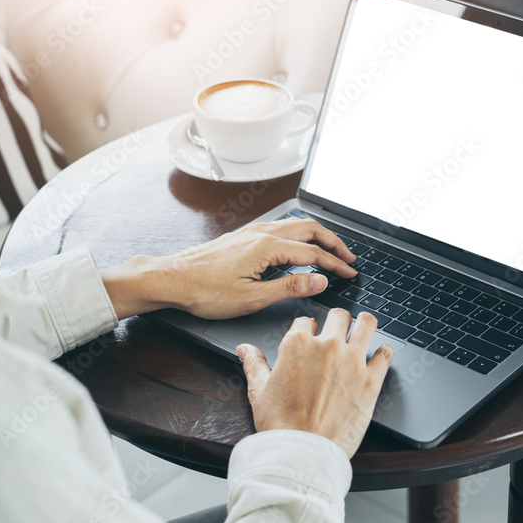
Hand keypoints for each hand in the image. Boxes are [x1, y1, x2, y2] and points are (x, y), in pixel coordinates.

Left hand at [100, 219, 357, 319]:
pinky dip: (299, 233)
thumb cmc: (206, 292)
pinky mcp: (243, 235)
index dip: (334, 264)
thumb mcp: (252, 298)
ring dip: (317, 235)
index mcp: (268, 247)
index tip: (349, 274)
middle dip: (333, 242)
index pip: (313, 253)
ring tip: (330, 249)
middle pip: (309, 229)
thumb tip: (320, 281)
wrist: (173, 279)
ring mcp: (252, 231)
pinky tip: (298, 245)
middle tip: (348, 258)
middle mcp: (262, 233)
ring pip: (295, 224)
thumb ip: (290, 287)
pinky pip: (281, 226)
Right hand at [238, 309, 394, 458]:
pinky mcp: (371, 381)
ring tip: (363, 328)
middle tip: (337, 330)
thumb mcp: (259, 391)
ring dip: (364, 324)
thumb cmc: (280, 425)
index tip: (309, 337)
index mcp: (297, 344)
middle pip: (339, 316)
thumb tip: (245, 349)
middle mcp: (327, 346)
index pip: (306, 321)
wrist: (303, 453)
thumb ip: (254, 364)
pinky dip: (384, 353)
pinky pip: (386, 355)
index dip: (306, 329)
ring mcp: (352, 361)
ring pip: (367, 324)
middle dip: (337, 321)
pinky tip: (380, 355)